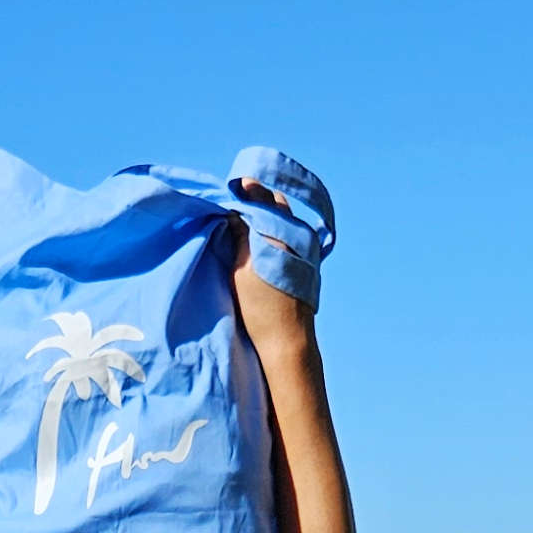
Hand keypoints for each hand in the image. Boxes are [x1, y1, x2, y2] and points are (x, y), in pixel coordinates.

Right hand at [228, 179, 314, 360]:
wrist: (288, 341)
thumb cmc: (261, 307)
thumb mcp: (242, 267)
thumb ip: (241, 234)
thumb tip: (234, 209)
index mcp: (281, 232)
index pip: (262, 197)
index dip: (243, 191)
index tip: (227, 191)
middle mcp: (298, 235)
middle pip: (275, 203)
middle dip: (255, 199)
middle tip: (232, 204)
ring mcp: (306, 247)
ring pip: (282, 217)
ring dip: (263, 213)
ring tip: (241, 220)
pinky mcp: (305, 261)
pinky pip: (287, 231)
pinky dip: (271, 227)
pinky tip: (256, 238)